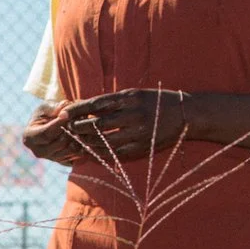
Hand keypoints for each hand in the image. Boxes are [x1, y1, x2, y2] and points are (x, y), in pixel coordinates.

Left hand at [24, 92, 202, 165]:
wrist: (186, 114)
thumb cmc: (156, 102)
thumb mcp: (135, 94)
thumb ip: (112, 101)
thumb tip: (85, 106)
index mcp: (129, 98)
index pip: (96, 104)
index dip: (77, 109)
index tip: (63, 113)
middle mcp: (132, 114)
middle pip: (97, 124)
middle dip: (79, 128)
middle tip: (66, 130)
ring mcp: (138, 132)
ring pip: (105, 141)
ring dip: (87, 143)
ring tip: (75, 143)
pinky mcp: (142, 147)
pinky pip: (116, 154)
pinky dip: (101, 154)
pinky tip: (91, 154)